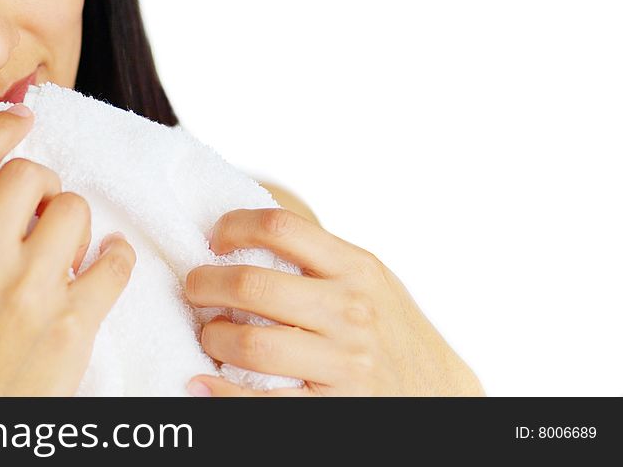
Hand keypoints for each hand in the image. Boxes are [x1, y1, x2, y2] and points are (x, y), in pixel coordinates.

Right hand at [0, 104, 135, 395]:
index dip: (1, 127)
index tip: (22, 117)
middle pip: (30, 175)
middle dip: (45, 185)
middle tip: (45, 211)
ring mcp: (27, 292)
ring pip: (75, 210)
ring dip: (79, 227)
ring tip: (70, 254)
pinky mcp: (72, 322)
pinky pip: (114, 259)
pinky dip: (116, 259)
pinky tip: (104, 269)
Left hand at [184, 208, 483, 395]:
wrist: (440, 391)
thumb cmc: (392, 329)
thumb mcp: (369, 280)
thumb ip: (320, 258)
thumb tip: (244, 234)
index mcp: (356, 268)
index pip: (280, 227)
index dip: (234, 227)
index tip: (214, 240)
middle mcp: (351, 310)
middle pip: (252, 285)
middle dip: (205, 285)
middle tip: (194, 290)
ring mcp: (344, 362)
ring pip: (250, 344)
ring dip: (213, 338)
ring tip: (210, 336)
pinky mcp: (334, 407)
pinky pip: (261, 401)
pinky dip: (220, 394)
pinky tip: (202, 383)